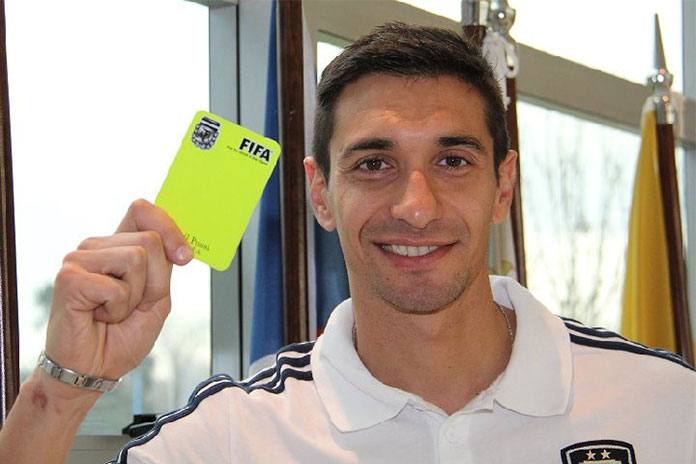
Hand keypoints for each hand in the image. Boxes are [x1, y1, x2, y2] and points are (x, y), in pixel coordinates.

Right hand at [42, 199, 192, 395]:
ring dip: (134, 296)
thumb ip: (163, 265)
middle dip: (154, 281)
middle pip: (149, 240)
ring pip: (136, 258)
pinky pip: (116, 285)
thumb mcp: (156, 297)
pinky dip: (117, 309)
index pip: (142, 211)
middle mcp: (96, 246)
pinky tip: (98, 317)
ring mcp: (79, 258)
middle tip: (132, 305)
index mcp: (117, 246)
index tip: (184, 257)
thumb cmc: (121, 335)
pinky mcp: (68, 277)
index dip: (169, 228)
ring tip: (113, 311)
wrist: (94, 369)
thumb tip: (178, 245)